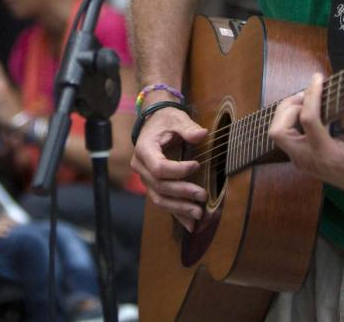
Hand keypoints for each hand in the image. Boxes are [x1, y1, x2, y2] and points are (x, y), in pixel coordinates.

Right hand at [130, 105, 208, 231]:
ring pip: (159, 199)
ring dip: (179, 208)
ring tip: (199, 213)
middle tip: (202, 195)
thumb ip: (188, 128)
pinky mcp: (152, 185)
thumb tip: (202, 134)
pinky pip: (162, 202)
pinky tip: (190, 225)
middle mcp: (140, 166)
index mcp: (144, 149)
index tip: (197, 165)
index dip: (178, 170)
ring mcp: (145, 178)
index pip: (159, 168)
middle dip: (182, 193)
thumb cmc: (167, 120)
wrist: (155, 122)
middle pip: (159, 186)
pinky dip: (176, 214)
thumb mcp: (177, 119)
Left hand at [267, 73, 343, 200]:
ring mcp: (302, 160)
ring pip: (278, 134)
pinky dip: (291, 120)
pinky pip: (286, 136)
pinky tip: (309, 111)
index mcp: (326, 154)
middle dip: (288, 108)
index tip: (318, 78)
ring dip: (287, 113)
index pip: (308, 120)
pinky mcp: (301, 158)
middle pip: (279, 131)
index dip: (311, 95)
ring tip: (308, 101)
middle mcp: (308, 159)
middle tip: (307, 95)